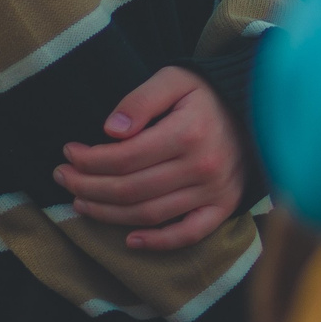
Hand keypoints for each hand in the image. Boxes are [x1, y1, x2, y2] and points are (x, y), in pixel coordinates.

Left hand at [56, 66, 245, 250]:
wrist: (257, 109)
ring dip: (108, 214)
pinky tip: (130, 240)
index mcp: (188, 132)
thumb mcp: (174, 79)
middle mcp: (202, 166)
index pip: (124, 157)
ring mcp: (214, 191)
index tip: (69, 153)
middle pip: (131, 189)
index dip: (90, 159)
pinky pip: (188, 234)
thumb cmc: (206, 93)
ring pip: (150, 214)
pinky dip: (158, 243)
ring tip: (81, 203)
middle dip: (88, 187)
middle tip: (64, 179)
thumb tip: (110, 131)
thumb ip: (140, 99)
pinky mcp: (223, 207)